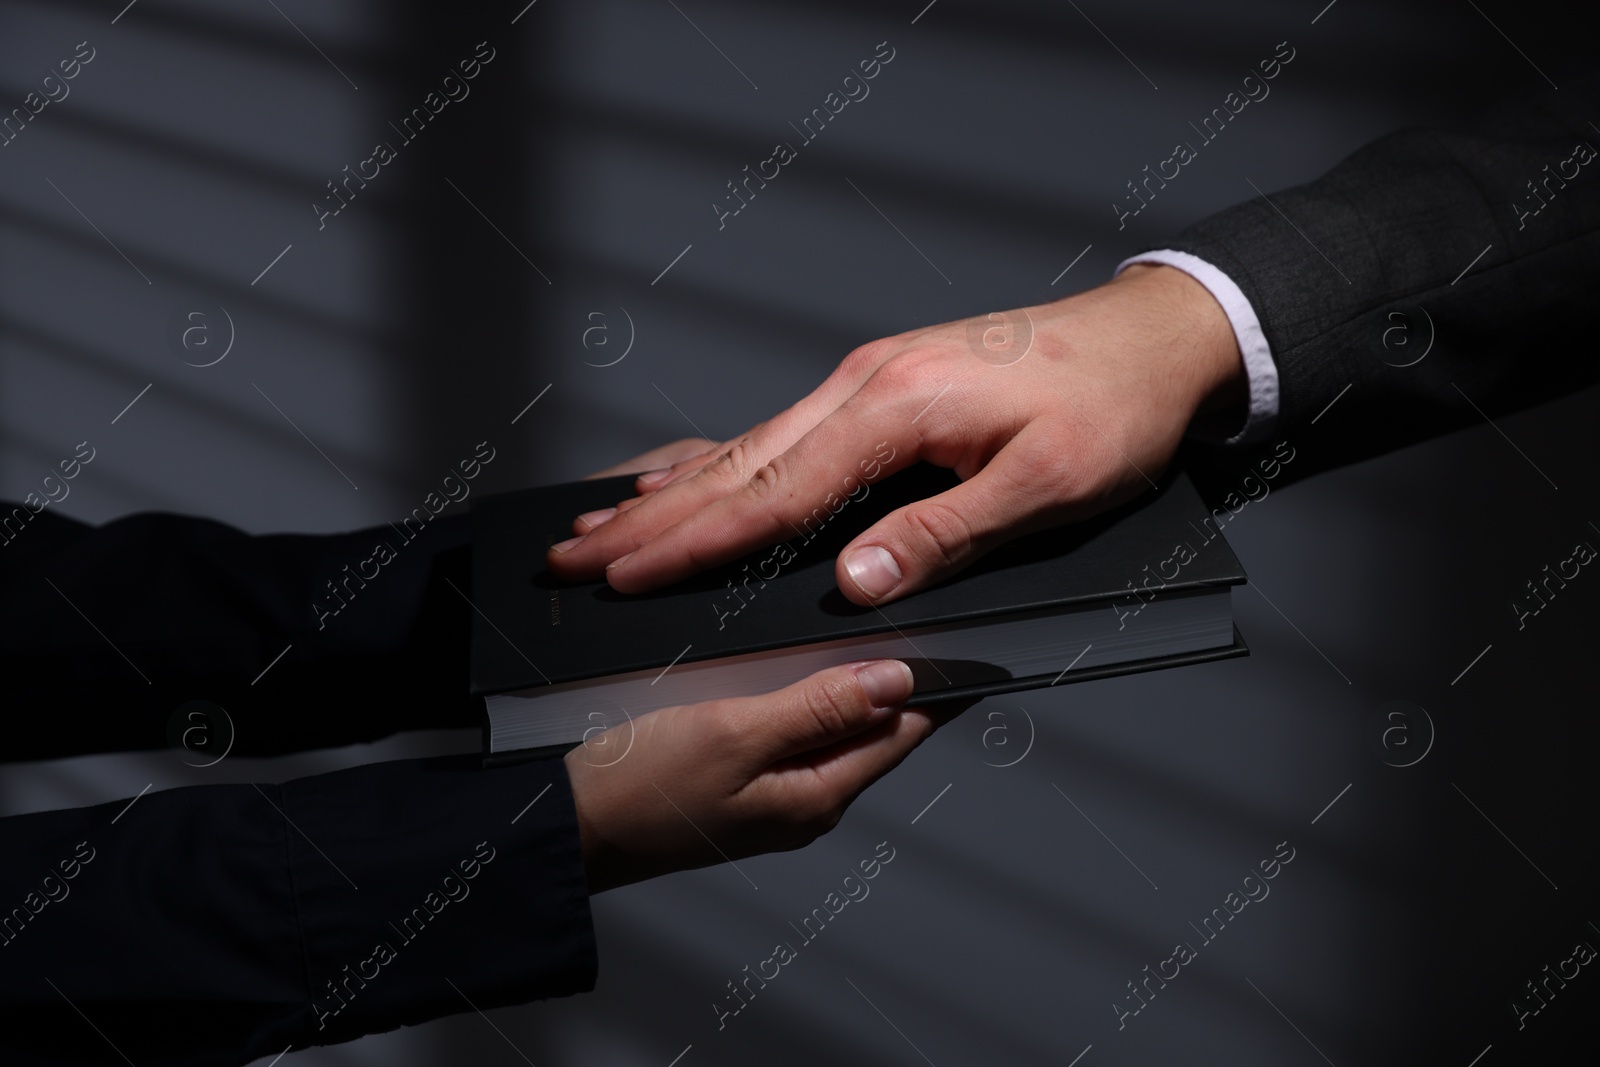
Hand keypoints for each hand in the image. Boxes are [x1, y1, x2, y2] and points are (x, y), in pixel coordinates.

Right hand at [547, 264, 1244, 604]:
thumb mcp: (1048, 486)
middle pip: (739, 465)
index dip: (697, 544)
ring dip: (675, 496)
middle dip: (652, 520)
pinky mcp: (882, 386)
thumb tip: (854, 581)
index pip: (777, 493)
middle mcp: (866, 383)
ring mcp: (868, 379)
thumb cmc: (1112, 410)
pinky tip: (691, 483)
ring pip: (751, 447)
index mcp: (897, 405)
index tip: (627, 576)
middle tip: (574, 558)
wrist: (1153, 336)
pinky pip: (784, 433)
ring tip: (605, 529)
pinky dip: (726, 467)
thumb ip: (945, 533)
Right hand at [564, 659, 945, 891]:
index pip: (904, 730)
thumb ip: (818, 707)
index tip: (955, 635)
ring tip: (849, 629)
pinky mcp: (740, 778)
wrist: (567, 826)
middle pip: (870, 725)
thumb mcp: (735, 734)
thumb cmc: (641, 790)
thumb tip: (896, 682)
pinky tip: (782, 662)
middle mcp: (805, 799)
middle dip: (886, 675)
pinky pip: (788, 727)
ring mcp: (772, 791)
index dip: (931, 681)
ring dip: (836, 680)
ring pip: (827, 722)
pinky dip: (794, 691)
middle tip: (902, 613)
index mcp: (818, 795)